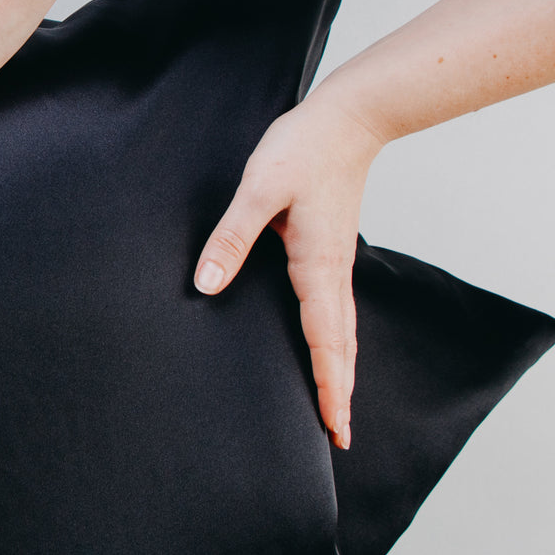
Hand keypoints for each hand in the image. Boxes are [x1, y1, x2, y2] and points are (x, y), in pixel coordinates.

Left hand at [192, 90, 385, 449]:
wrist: (347, 119)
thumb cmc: (303, 149)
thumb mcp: (259, 189)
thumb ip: (231, 237)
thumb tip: (206, 283)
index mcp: (317, 266)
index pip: (325, 341)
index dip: (329, 386)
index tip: (335, 427)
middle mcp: (332, 272)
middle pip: (341, 346)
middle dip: (340, 390)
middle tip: (340, 435)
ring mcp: (334, 262)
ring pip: (342, 329)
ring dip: (340, 368)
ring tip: (335, 404)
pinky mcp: (329, 249)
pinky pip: (335, 307)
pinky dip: (336, 339)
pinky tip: (326, 344)